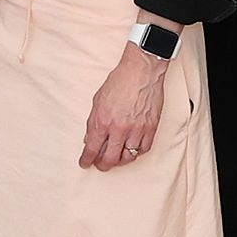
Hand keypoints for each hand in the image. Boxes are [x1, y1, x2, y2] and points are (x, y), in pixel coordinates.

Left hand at [83, 49, 169, 172]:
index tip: (85, 163)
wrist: (142, 71)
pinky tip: (131, 150)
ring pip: (128, 157)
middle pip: (110, 159)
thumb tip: (90, 138)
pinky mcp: (151, 128)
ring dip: (120, 161)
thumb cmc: (119, 82)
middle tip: (100, 165)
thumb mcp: (97, 101)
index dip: (86, 160)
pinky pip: (144, 149)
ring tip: (116, 158)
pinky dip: (136, 153)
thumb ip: (94, 122)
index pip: (91, 149)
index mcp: (102, 121)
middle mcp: (119, 129)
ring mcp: (137, 130)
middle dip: (102, 165)